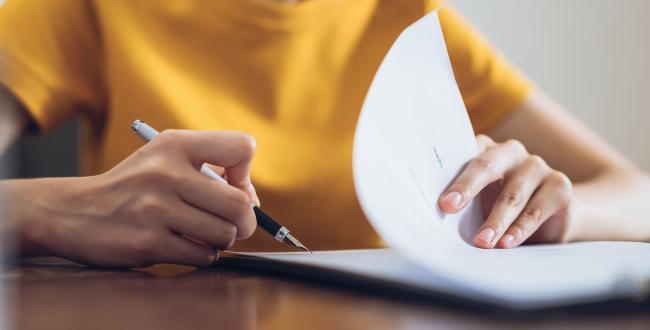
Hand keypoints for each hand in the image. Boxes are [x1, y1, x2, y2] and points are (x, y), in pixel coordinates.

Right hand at [1, 130, 258, 266]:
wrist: (74, 212)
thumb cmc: (134, 186)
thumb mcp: (166, 158)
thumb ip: (212, 169)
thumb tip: (252, 201)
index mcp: (175, 145)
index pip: (242, 148)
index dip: (246, 174)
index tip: (232, 187)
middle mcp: (166, 173)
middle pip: (240, 204)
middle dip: (245, 221)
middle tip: (234, 224)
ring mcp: (155, 209)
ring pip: (224, 234)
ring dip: (221, 240)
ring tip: (202, 234)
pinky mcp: (148, 242)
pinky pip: (202, 255)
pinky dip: (202, 255)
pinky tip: (184, 245)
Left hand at [438, 135, 573, 248]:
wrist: (551, 217)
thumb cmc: (501, 206)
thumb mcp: (479, 201)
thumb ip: (462, 201)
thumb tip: (436, 218)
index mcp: (485, 149)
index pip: (463, 155)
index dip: (449, 175)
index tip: (440, 200)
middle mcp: (510, 152)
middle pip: (486, 166)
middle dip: (466, 188)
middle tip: (449, 208)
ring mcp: (536, 166)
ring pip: (511, 194)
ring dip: (495, 220)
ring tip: (482, 242)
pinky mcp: (559, 185)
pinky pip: (536, 209)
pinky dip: (520, 229)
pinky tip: (507, 243)